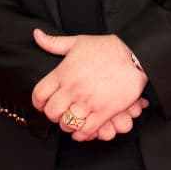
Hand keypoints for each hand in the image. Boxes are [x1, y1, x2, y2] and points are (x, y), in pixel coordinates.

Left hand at [31, 30, 148, 140]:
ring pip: (68, 123)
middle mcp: (73, 88)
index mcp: (64, 72)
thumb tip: (36, 34)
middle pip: (52, 112)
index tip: (42, 105)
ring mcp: (88, 101)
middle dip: (53, 115)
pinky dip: (82, 135)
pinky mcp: (104, 111)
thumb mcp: (78, 41)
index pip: (39, 94)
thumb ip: (54, 42)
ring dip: (67, 125)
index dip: (38, 103)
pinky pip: (87, 130)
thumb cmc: (107, 48)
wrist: (135, 56)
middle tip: (58, 113)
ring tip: (70, 121)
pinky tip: (81, 132)